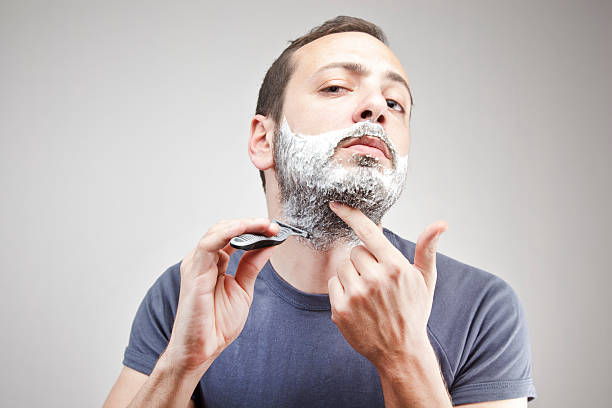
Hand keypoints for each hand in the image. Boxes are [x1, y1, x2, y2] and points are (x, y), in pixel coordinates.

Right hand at [164, 218, 279, 374]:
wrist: (202, 349)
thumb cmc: (216, 324)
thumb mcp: (243, 289)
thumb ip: (252, 265)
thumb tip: (268, 245)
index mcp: (214, 263)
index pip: (233, 236)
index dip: (254, 229)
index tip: (274, 229)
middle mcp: (204, 260)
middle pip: (226, 229)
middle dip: (251, 224)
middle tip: (272, 225)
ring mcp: (197, 264)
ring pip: (218, 231)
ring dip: (243, 225)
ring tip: (264, 225)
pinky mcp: (194, 271)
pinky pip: (209, 244)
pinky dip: (228, 233)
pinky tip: (244, 230)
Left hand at [327, 202, 447, 368]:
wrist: (401, 352)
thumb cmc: (413, 311)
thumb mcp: (425, 280)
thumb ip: (428, 249)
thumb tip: (441, 223)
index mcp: (395, 266)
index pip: (368, 231)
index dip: (350, 214)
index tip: (336, 203)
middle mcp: (374, 278)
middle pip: (354, 251)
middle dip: (364, 261)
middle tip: (377, 280)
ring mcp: (355, 295)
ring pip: (342, 266)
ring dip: (352, 275)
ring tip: (368, 293)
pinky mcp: (341, 310)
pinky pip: (332, 284)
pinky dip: (342, 290)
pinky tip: (357, 303)